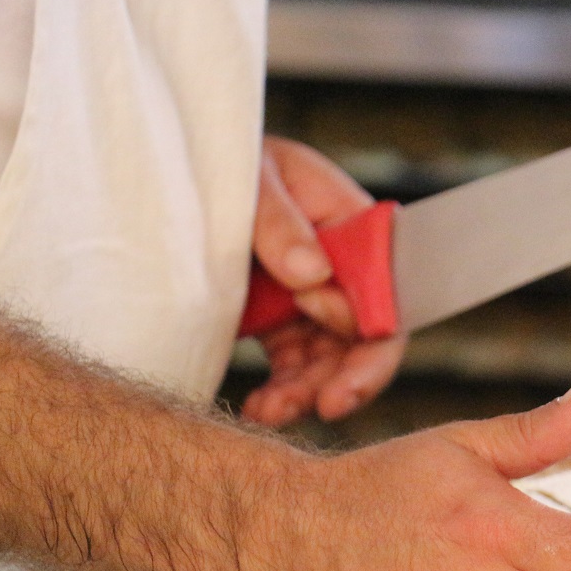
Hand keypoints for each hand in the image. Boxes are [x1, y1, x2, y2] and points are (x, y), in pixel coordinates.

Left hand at [243, 135, 406, 426]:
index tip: (325, 336)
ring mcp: (312, 299)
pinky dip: (281, 392)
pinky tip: (258, 409)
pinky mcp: (281, 322)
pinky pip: (294, 367)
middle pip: (365, 338)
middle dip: (346, 377)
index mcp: (355, 229)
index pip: (388, 290)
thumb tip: (313, 274)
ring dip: (308, 393)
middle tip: (322, 407)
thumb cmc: (227, 158)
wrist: (182, 167)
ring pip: (329, 362)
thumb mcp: (255, 175)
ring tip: (269, 412)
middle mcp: (344, 270)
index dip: (368, 328)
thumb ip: (279, 221)